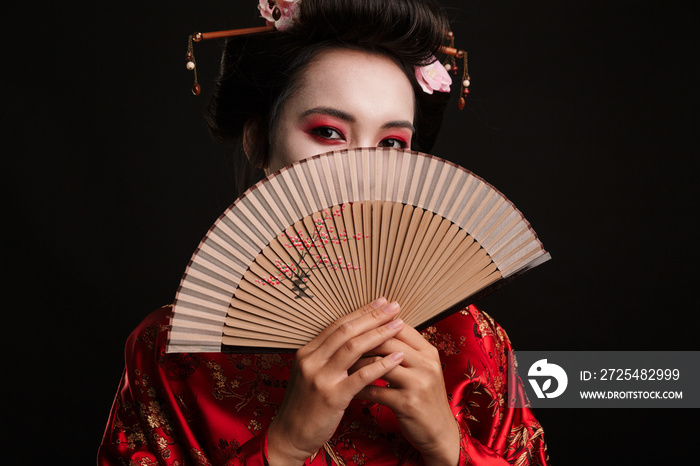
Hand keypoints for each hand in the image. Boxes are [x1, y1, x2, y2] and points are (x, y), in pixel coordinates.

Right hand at [267, 298, 405, 465]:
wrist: (290, 436)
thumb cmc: (305, 406)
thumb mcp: (311, 375)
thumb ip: (327, 357)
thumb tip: (354, 338)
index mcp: (307, 352)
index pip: (338, 324)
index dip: (362, 312)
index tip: (381, 303)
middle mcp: (311, 360)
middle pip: (346, 330)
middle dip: (373, 316)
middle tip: (394, 307)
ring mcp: (321, 378)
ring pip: (353, 348)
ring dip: (380, 334)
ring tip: (399, 326)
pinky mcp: (332, 397)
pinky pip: (361, 376)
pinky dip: (381, 365)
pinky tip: (397, 358)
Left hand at [355, 322, 460, 465]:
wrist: (439, 432)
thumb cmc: (424, 397)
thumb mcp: (421, 369)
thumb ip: (405, 349)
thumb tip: (376, 329)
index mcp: (428, 352)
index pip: (399, 327)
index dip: (375, 324)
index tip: (355, 327)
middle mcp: (426, 364)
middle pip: (388, 342)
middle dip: (363, 342)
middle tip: (342, 343)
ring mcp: (418, 384)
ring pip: (380, 364)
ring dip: (357, 363)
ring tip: (342, 363)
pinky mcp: (408, 404)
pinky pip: (376, 391)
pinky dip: (359, 388)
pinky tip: (348, 387)